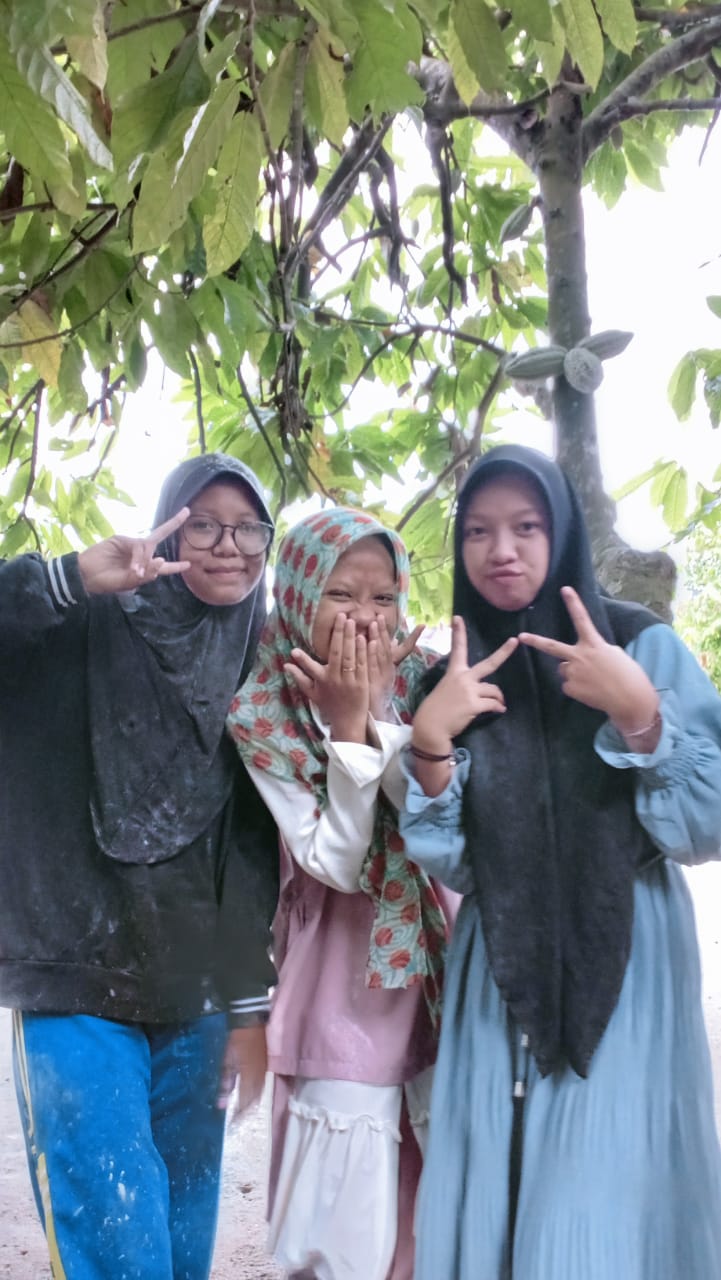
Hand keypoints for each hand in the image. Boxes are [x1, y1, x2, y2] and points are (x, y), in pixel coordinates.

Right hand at [77, 507, 190, 594]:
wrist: (84, 576)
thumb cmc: (105, 582)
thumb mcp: (128, 583)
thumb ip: (145, 574)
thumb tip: (161, 559)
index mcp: (143, 568)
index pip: (162, 567)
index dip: (175, 566)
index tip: (189, 565)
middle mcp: (139, 554)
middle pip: (159, 537)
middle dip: (173, 523)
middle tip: (186, 512)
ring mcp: (130, 545)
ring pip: (148, 547)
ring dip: (145, 560)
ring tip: (136, 573)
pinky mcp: (121, 539)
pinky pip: (137, 546)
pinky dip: (138, 558)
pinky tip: (133, 569)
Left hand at [215, 1025, 266, 1120]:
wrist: (252, 1018)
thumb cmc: (237, 1038)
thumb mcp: (227, 1059)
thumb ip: (225, 1081)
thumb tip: (221, 1104)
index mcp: (250, 1075)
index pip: (245, 1101)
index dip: (239, 1113)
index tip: (232, 1123)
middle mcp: (261, 1076)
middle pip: (255, 1099)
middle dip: (246, 1110)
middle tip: (239, 1119)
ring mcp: (267, 1069)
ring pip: (261, 1092)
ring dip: (253, 1103)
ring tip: (245, 1110)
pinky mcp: (269, 1064)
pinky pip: (264, 1084)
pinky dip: (258, 1093)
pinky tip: (253, 1095)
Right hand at [285, 613, 369, 742]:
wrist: (349, 722)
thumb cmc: (330, 705)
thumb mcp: (312, 693)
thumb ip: (300, 678)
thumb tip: (286, 665)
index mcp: (322, 681)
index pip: (310, 667)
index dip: (302, 660)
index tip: (294, 651)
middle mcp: (334, 680)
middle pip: (336, 653)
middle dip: (338, 633)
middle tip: (341, 616)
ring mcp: (349, 681)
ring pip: (350, 656)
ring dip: (350, 638)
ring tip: (352, 621)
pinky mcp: (363, 683)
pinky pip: (362, 665)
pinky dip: (363, 651)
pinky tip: (365, 638)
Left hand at [367, 616, 424, 721]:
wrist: (373, 720)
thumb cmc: (376, 697)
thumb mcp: (383, 677)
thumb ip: (387, 658)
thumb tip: (394, 642)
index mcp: (392, 670)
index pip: (404, 651)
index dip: (411, 637)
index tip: (418, 625)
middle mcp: (388, 673)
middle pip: (388, 649)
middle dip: (385, 632)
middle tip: (380, 616)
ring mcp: (380, 678)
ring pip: (380, 655)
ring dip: (378, 637)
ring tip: (374, 622)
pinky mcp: (371, 683)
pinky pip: (371, 666)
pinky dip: (371, 653)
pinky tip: (369, 641)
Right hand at [412, 616, 517, 752]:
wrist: (430, 727)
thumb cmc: (436, 709)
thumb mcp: (446, 690)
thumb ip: (464, 686)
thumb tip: (484, 693)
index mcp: (454, 672)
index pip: (458, 649)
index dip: (459, 633)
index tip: (458, 618)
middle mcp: (463, 678)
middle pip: (489, 663)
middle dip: (504, 652)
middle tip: (514, 641)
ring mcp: (469, 690)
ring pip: (494, 690)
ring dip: (498, 698)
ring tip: (497, 704)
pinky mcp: (474, 705)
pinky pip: (493, 704)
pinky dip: (498, 708)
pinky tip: (499, 710)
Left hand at [518, 586, 659, 735]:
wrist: (630, 699)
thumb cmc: (628, 675)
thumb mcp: (614, 654)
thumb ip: (595, 650)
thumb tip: (584, 655)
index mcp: (594, 644)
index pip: (582, 619)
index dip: (573, 603)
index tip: (565, 589)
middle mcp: (579, 656)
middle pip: (552, 647)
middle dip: (535, 641)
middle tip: (521, 636)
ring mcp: (573, 672)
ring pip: (564, 669)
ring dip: (573, 673)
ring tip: (592, 680)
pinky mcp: (570, 688)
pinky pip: (568, 686)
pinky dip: (577, 688)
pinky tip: (591, 690)